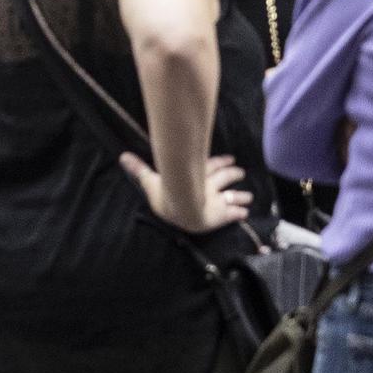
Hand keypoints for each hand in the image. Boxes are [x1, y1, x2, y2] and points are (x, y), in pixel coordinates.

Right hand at [119, 152, 251, 232]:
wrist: (184, 209)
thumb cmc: (167, 195)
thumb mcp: (150, 181)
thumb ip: (139, 169)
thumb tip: (122, 156)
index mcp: (193, 175)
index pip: (208, 166)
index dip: (219, 162)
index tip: (230, 159)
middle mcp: (207, 185)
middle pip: (223, 177)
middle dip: (232, 174)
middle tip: (240, 172)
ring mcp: (215, 200)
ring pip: (230, 195)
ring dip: (240, 195)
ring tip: (249, 196)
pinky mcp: (220, 215)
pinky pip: (232, 214)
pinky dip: (239, 213)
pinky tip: (244, 214)